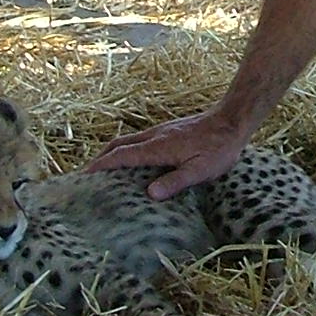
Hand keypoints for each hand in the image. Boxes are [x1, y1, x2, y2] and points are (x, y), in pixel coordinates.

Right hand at [85, 109, 247, 198]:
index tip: (84, 175)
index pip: (121, 155)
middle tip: (88, 174)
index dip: (101, 165)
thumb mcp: (200, 170)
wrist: (232, 121)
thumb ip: (176, 181)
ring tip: (104, 168)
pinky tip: (133, 160)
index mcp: (157, 147)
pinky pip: (138, 139)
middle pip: (118, 144)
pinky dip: (126, 149)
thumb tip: (150, 194)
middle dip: (100, 158)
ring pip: (128, 140)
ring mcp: (160, 132)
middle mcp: (154, 137)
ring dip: (112, 152)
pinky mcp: (168, 131)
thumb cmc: (219, 148)